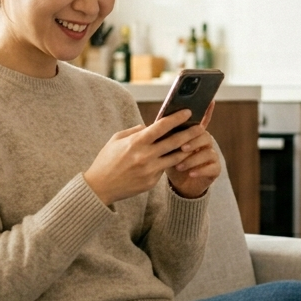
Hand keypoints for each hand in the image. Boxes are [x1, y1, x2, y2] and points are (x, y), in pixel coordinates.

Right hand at [84, 108, 208, 205]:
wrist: (99, 188)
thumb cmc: (106, 160)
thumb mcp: (116, 140)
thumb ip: (135, 131)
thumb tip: (150, 127)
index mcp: (136, 142)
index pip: (161, 127)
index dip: (176, 118)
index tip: (188, 112)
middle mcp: (145, 156)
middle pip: (174, 142)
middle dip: (190, 133)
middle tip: (200, 127)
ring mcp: (150, 171)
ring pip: (175, 158)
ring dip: (186, 150)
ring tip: (194, 143)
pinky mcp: (151, 182)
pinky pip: (164, 170)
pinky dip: (169, 163)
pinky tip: (176, 158)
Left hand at [166, 102, 218, 198]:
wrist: (179, 185)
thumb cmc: (171, 163)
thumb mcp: (164, 148)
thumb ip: (162, 136)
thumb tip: (148, 125)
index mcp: (193, 135)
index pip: (201, 120)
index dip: (207, 111)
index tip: (210, 101)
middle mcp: (205, 143)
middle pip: (203, 135)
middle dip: (192, 140)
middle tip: (181, 147)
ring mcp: (211, 156)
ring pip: (208, 152)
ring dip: (193, 158)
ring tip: (179, 165)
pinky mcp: (215, 169)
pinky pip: (212, 167)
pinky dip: (200, 170)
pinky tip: (191, 173)